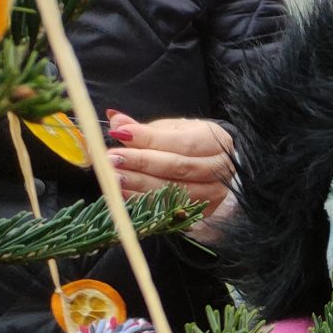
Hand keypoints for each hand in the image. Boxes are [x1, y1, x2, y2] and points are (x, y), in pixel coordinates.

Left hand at [107, 114, 235, 223]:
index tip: (120, 135)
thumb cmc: (189, 143)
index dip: (149, 140)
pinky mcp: (206, 211)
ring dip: (141, 186)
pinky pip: (172, 208)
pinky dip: (146, 202)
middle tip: (112, 160)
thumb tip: (116, 121)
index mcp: (216, 141)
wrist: (214, 165)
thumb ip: (144, 129)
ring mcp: (215, 193)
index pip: (181, 142)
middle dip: (142, 164)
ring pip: (176, 191)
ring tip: (114, 178)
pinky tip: (124, 194)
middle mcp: (220, 169)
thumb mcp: (170, 130)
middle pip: (179, 168)